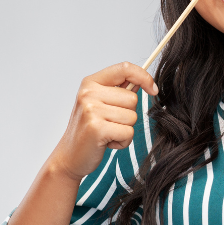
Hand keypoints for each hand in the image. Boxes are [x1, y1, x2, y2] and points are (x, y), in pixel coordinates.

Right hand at [50, 62, 157, 182]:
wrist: (70, 156)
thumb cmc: (88, 130)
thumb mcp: (100, 103)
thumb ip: (119, 91)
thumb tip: (144, 82)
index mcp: (91, 82)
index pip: (124, 68)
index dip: (144, 77)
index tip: (153, 89)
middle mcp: (89, 93)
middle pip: (133, 98)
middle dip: (128, 115)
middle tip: (109, 123)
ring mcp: (91, 110)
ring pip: (132, 117)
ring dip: (125, 130)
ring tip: (107, 133)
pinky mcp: (97, 128)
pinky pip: (128, 132)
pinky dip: (123, 141)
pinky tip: (107, 142)